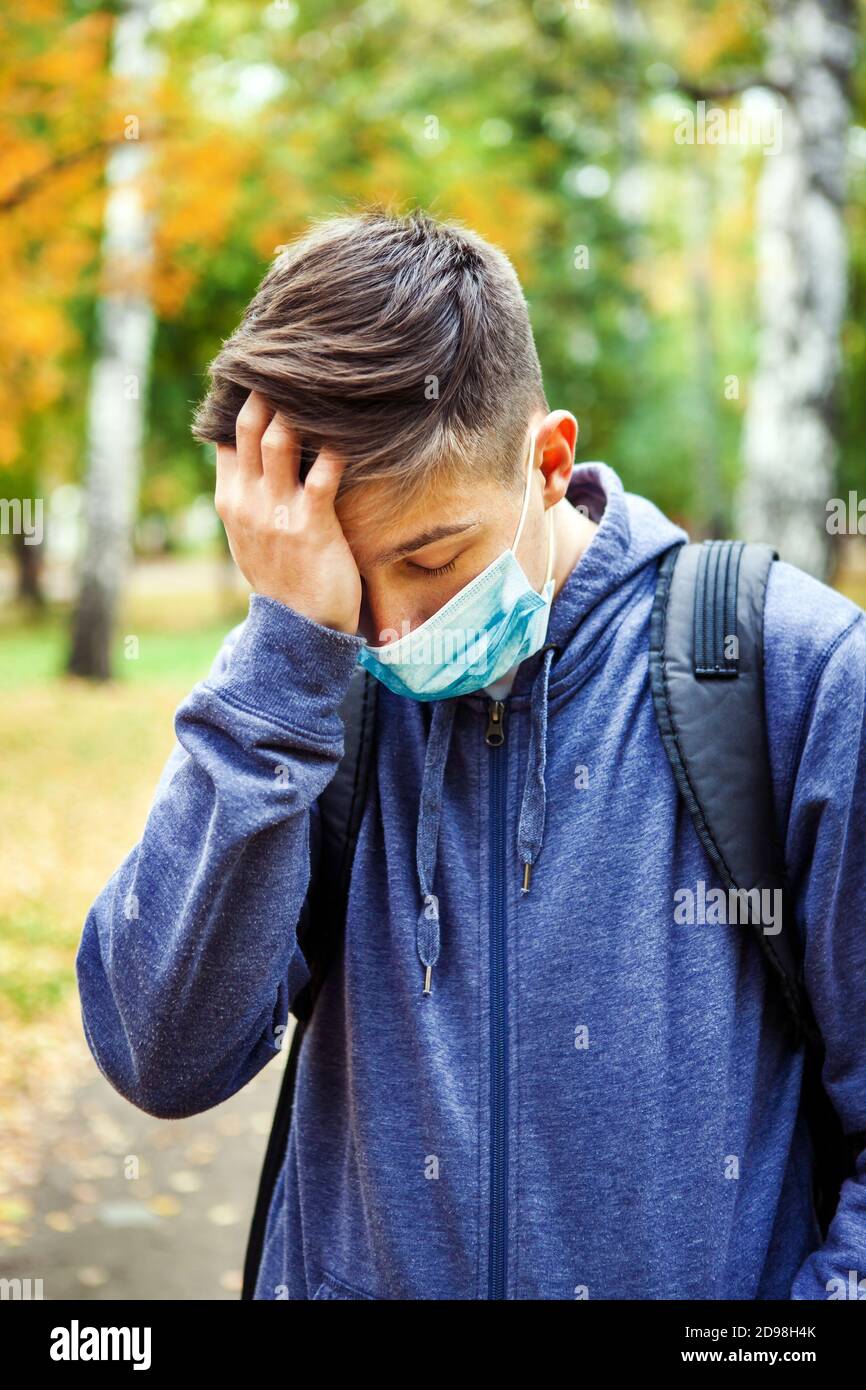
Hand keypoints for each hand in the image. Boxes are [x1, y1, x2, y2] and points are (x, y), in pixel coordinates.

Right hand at [214, 391, 361, 634]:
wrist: (298, 629)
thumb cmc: (283, 580)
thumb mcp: (248, 538)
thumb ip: (246, 497)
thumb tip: (248, 457)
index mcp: (230, 500)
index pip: (227, 435)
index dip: (243, 399)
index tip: (264, 371)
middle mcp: (247, 499)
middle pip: (251, 424)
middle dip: (269, 388)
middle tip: (298, 362)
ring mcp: (277, 510)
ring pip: (280, 437)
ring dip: (302, 408)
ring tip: (325, 384)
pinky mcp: (311, 523)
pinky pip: (324, 470)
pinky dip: (338, 445)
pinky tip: (353, 428)